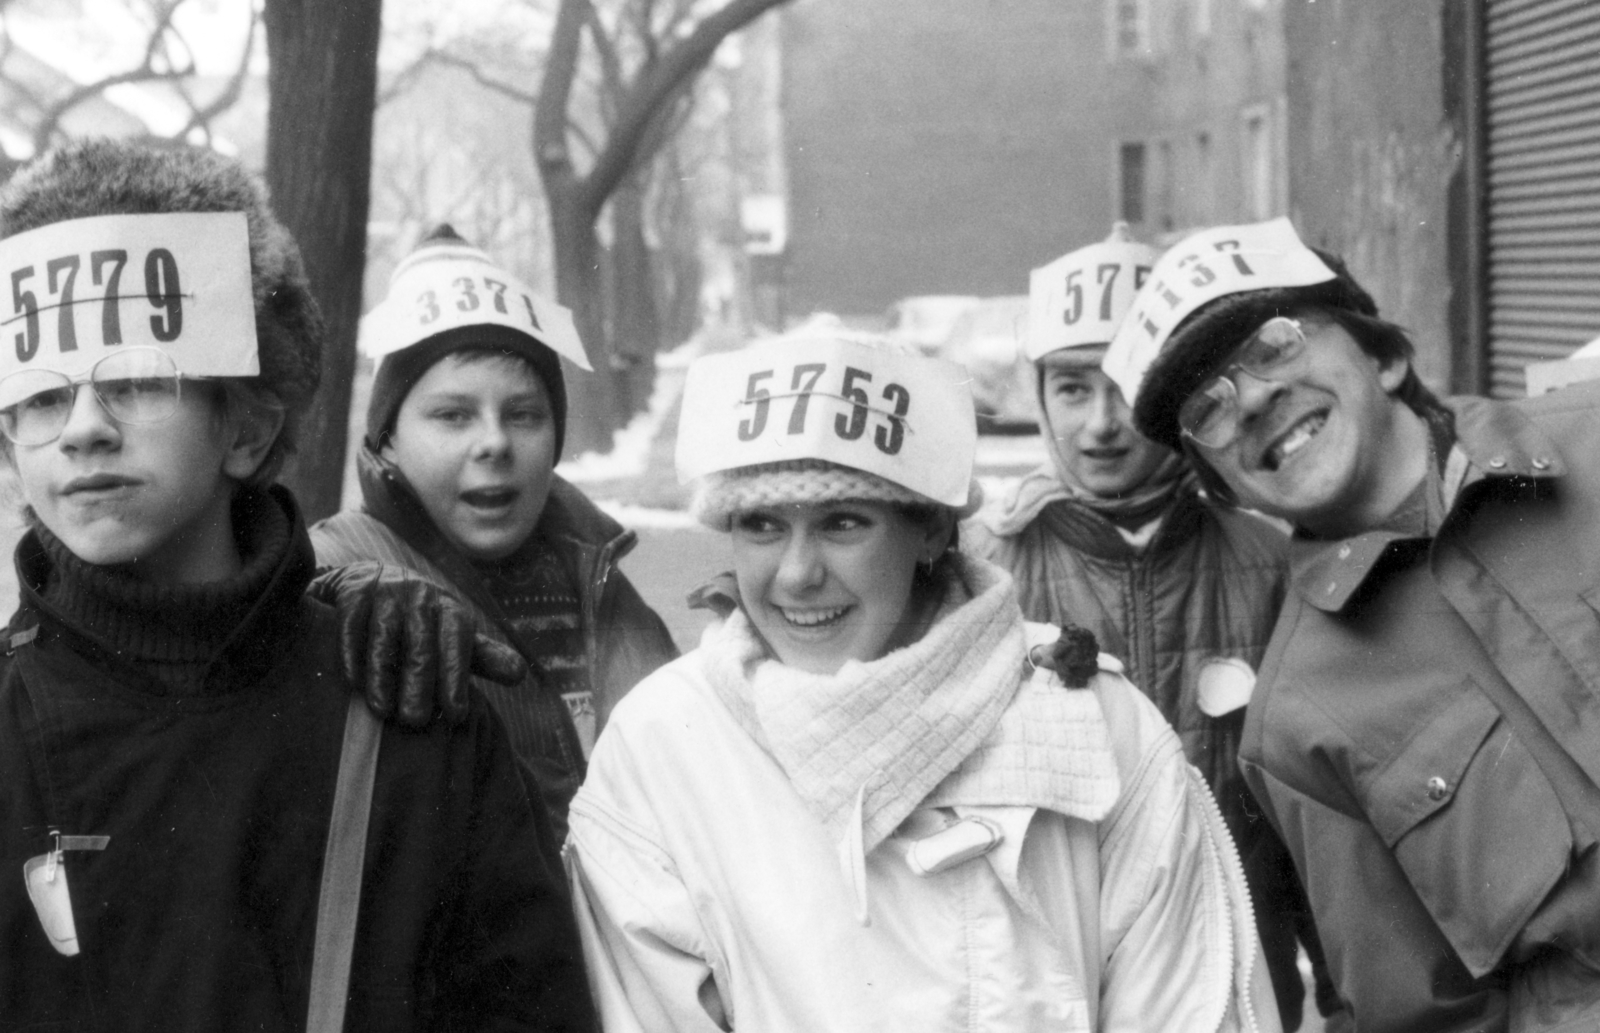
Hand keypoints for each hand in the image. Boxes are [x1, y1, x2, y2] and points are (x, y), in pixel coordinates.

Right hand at [309, 562, 525, 726]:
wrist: (371, 580)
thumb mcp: (452, 637)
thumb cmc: (420, 623)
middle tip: (415, 720)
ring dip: (383, 672)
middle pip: (423, 641)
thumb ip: (484, 657)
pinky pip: (352, 621)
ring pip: (386, 633)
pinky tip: (353, 680)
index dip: (458, 677)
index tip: (456, 714)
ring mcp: (387, 591)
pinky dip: (351, 650)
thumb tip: (520, 674)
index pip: (459, 641)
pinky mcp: (354, 591)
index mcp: (451, 610)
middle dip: (420, 681)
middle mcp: (422, 596)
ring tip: (381, 709)